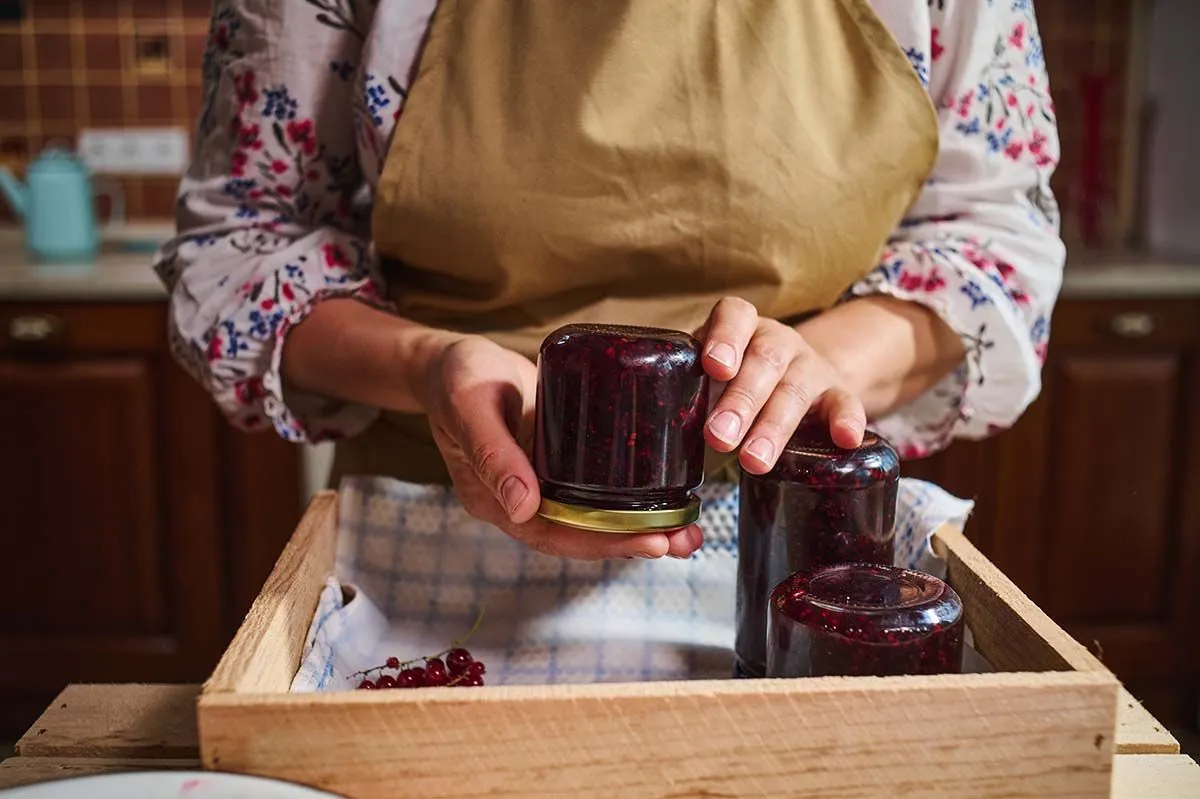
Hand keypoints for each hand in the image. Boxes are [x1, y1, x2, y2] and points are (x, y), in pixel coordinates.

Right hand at [421, 336, 702, 559]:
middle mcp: (521, 500)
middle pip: (581, 534)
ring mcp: (541, 484)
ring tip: (686, 530)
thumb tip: (523, 507)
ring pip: (593, 517)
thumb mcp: (470, 406)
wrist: (452, 361)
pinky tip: (664, 496)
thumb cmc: (457, 378)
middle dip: (633, 541)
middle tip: (682, 539)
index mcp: (494, 499)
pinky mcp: (559, 463)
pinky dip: (629, 498)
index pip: (554, 534)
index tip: (649, 542)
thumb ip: (494, 453)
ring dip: (639, 526)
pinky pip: (595, 490)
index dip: (602, 541)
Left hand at [697, 298, 866, 473]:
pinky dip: (847, 421)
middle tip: (718, 437)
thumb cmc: (735, 381)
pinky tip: (845, 439)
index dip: (724, 338)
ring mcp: (809, 367)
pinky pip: (846, 403)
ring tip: (753, 461)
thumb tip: (644, 434)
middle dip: (740, 401)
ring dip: (774, 426)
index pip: (734, 316)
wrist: (796, 379)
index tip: (714, 366)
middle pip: (763, 361)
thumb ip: (686, 389)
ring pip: (795, 390)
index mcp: (741, 327)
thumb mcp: (709, 376)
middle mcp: (777, 341)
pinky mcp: (836, 393)